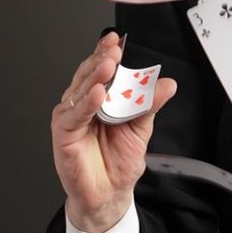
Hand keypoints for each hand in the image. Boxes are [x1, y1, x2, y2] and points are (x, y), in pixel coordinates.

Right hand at [51, 32, 176, 232]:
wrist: (111, 193)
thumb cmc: (119, 160)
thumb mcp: (141, 127)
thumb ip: (150, 104)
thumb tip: (168, 84)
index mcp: (100, 99)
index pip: (101, 71)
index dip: (106, 53)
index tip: (117, 39)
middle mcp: (83, 105)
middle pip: (88, 76)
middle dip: (101, 60)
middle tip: (114, 49)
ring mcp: (71, 118)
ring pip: (79, 91)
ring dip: (94, 77)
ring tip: (108, 64)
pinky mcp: (63, 135)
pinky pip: (74, 116)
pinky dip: (85, 103)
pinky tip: (96, 93)